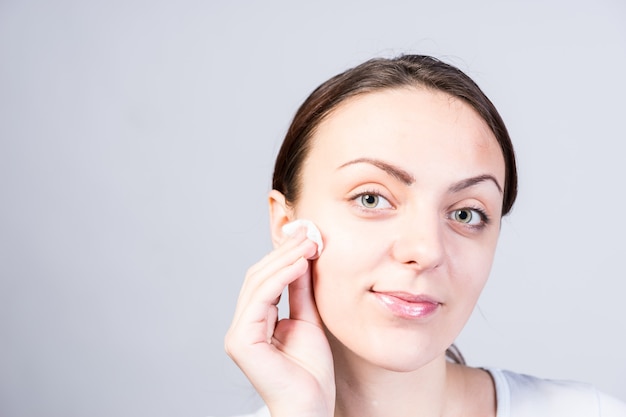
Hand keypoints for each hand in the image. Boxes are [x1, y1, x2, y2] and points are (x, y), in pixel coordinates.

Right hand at [224, 227, 334, 416]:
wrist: (312, 405)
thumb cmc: (311, 372)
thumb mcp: (309, 318)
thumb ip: (301, 290)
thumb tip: (302, 256)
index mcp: (255, 321)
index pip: (265, 279)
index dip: (284, 255)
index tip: (308, 236)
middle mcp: (243, 325)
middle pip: (258, 276)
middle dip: (285, 252)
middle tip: (310, 234)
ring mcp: (239, 333)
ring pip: (257, 283)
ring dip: (284, 259)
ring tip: (309, 244)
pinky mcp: (241, 341)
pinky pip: (261, 299)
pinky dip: (281, 277)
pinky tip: (300, 264)